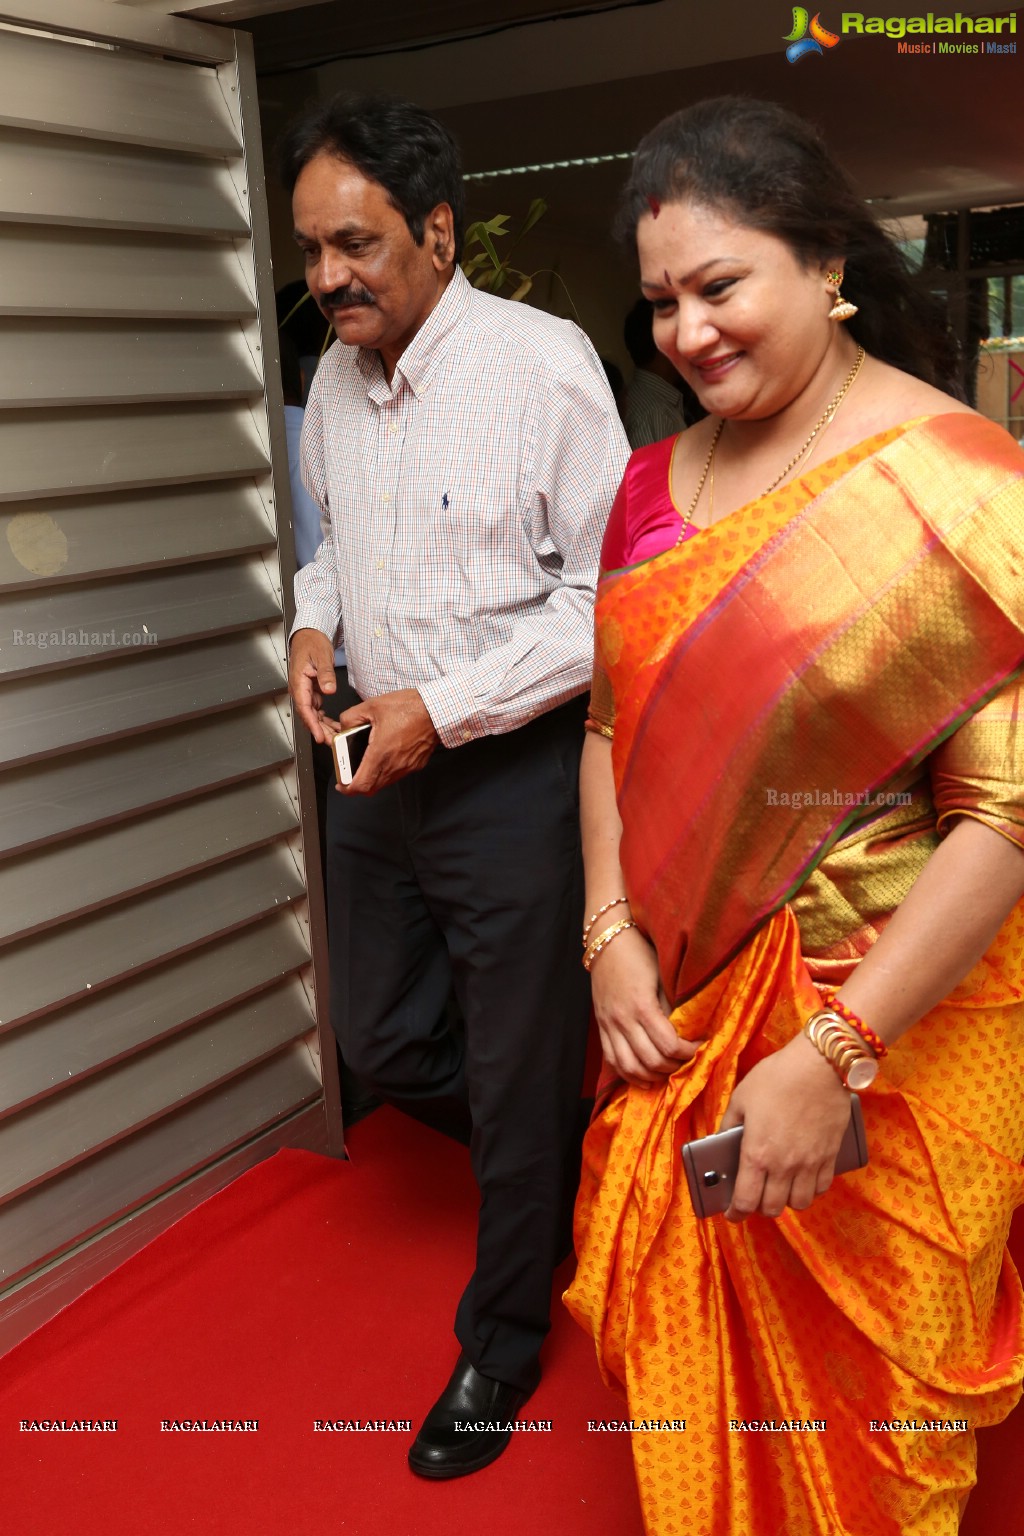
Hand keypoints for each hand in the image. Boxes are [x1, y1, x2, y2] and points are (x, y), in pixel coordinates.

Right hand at [288, 628, 337, 743]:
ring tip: (336, 738)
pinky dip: (324, 719)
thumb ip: (325, 674)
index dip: (312, 724)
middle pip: (309, 716)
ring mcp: (305, 692)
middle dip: (319, 731)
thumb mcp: (321, 656)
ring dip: (323, 727)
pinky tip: (334, 726)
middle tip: (332, 743)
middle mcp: (300, 689)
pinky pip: (317, 710)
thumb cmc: (312, 643)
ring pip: (313, 715)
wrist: (309, 636)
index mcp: (299, 682)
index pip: (304, 708)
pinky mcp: (312, 692)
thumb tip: (329, 689)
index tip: (320, 736)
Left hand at [337, 689, 438, 794]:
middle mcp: (394, 765)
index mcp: (381, 753)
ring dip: (373, 779)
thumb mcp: (372, 706)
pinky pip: (397, 775)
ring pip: (384, 783)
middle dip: (357, 785)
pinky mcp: (416, 765)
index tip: (341, 784)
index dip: (348, 789)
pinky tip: (384, 756)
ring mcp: (406, 767)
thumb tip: (344, 729)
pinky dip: (386, 772)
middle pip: (371, 789)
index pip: (362, 785)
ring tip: (366, 763)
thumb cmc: (410, 707)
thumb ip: (351, 718)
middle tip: (350, 775)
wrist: (437, 710)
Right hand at [591, 926, 699, 1085]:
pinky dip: (630, 1074)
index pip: (669, 1044)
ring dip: (653, 1075)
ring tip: (670, 1071)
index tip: (702, 1046)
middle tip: (690, 1061)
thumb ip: (672, 1005)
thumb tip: (690, 1030)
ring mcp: (609, 1025)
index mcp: (641, 1005)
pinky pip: (613, 1060)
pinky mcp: (602, 1027)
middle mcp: (623, 1020)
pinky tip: (646, 1078)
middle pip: (651, 1060)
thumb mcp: (662, 976)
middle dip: (674, 1066)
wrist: (607, 940)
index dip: (689, 1052)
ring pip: (630, 1067)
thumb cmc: (640, 954)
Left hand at [718, 1034, 853, 1221]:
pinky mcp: (830, 1156)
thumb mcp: (741, 1098)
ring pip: (799, 1203)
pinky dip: (810, 1189)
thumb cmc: (776, 1077)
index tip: (732, 1214)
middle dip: (760, 1208)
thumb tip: (720, 1141)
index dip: (736, 1213)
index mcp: (757, 1154)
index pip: (746, 1201)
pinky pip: (821, 1187)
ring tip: (779, 1188)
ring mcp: (810, 1163)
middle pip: (773, 1208)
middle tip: (754, 1197)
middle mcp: (784, 1166)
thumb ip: (728, 1124)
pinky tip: (803, 1178)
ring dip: (786, 1201)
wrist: (819, 1065)